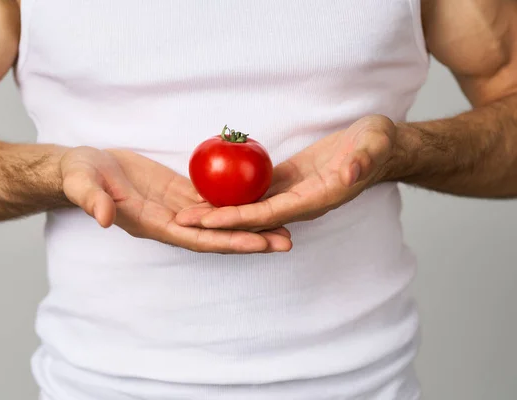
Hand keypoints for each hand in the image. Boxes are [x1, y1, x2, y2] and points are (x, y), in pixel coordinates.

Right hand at [59, 147, 291, 252]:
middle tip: (286, 241)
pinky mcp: (181, 192)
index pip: (195, 238)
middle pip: (217, 235)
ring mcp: (178, 208)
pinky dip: (236, 203)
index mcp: (152, 224)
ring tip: (284, 225)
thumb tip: (101, 218)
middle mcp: (171, 222)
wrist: (85, 168)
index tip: (257, 244)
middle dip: (251, 239)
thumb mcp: (83, 184)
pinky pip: (212, 200)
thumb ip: (92, 200)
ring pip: (220, 220)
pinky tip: (260, 200)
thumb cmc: (81, 176)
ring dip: (250, 224)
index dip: (226, 241)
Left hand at [176, 115, 395, 230]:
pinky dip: (233, 193)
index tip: (209, 222)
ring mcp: (291, 194)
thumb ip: (361, 163)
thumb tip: (348, 176)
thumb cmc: (377, 145)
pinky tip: (210, 189)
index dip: (238, 219)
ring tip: (187, 209)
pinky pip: (256, 190)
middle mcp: (300, 204)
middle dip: (218, 222)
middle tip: (181, 220)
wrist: (378, 145)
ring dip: (219, 210)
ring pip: (250, 207)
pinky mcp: (286, 181)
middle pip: (252, 217)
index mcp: (316, 200)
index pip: (270, 215)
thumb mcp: (373, 147)